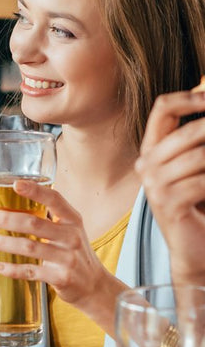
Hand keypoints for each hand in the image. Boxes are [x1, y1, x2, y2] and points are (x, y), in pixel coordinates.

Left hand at [0, 180, 123, 324]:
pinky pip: (30, 271)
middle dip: (6, 218)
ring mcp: (66, 258)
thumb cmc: (75, 254)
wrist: (96, 287)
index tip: (15, 184)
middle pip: (33, 223)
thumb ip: (49, 218)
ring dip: (3, 243)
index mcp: (73, 220)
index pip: (54, 199)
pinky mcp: (61, 278)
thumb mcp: (70, 231)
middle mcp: (71, 237)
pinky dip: (12, 269)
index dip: (35, 190)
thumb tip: (12, 205)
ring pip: (28, 247)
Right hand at [135, 90, 204, 285]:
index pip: (163, 107)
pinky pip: (202, 183)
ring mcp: (154, 185)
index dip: (192, 97)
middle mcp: (147, 164)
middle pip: (188, 132)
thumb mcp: (200, 166)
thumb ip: (199, 141)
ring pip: (200, 157)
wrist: (197, 249)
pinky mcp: (167, 204)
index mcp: (153, 149)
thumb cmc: (203, 204)